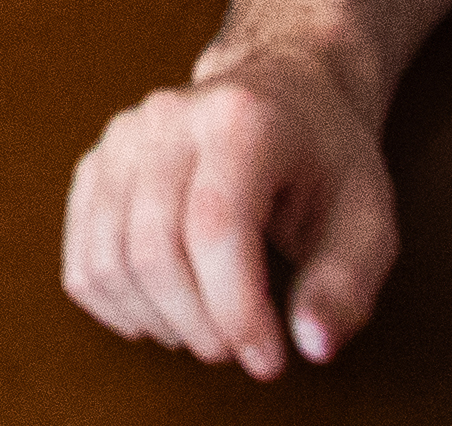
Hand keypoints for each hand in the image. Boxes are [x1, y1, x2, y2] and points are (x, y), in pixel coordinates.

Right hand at [63, 35, 399, 377]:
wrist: (284, 91)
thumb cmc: (329, 163)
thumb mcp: (369, 218)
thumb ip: (345, 285)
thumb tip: (312, 347)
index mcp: (242, 122)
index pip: (215, 228)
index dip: (236, 310)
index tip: (270, 361)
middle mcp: (167, 119)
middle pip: (155, 248)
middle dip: (198, 325)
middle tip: (240, 350)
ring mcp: (122, 139)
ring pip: (109, 258)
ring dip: (157, 321)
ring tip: (206, 332)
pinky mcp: (97, 164)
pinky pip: (83, 255)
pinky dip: (114, 304)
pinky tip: (160, 315)